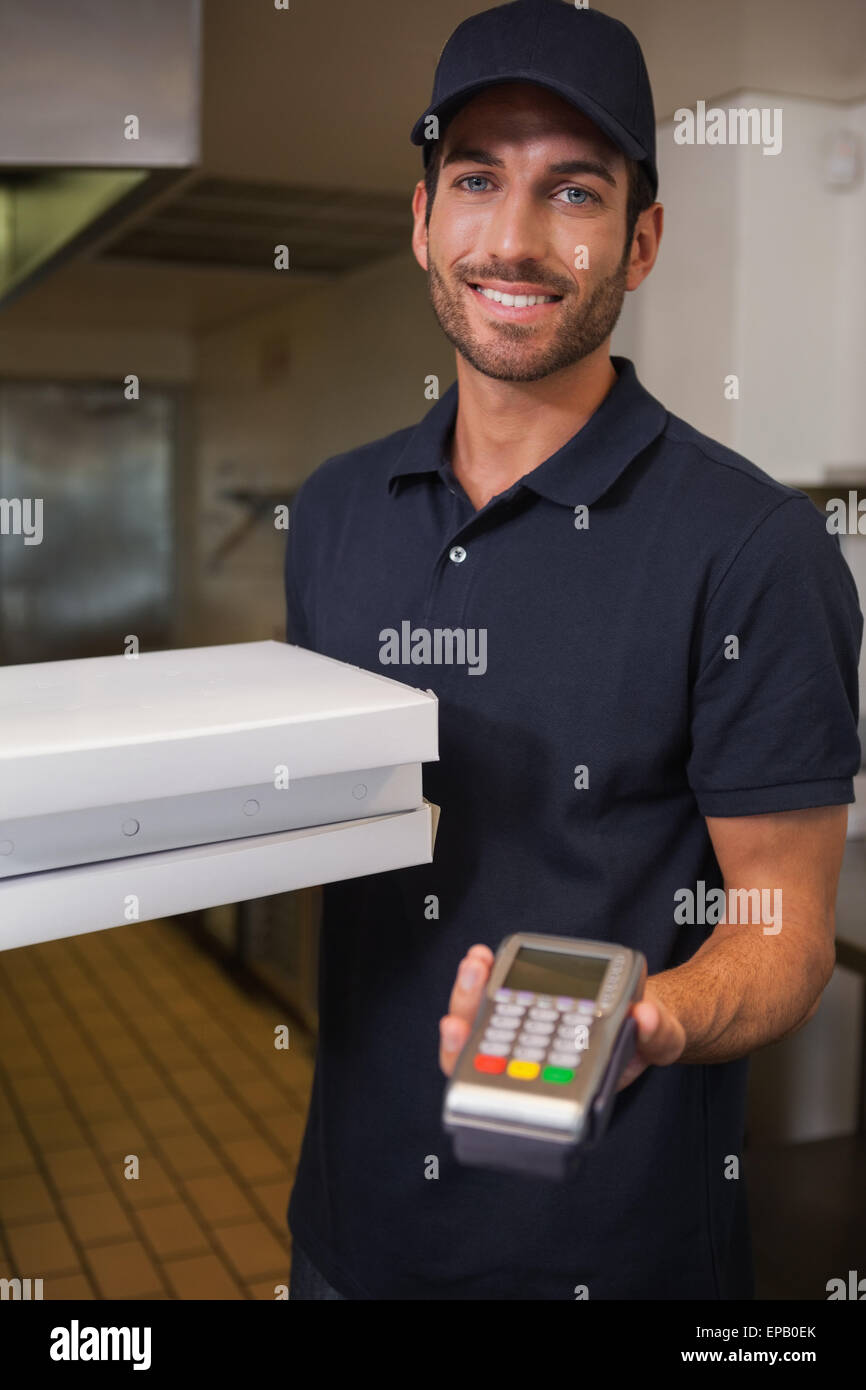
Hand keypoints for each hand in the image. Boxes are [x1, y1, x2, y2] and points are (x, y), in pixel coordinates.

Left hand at [439, 946, 686, 1087]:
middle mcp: (529, 1064)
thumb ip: (655, 1034)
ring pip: (479, 1023)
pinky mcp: (523, 1006)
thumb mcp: (660, 1040)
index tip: (456, 1030)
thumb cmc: (643, 1039)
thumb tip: (644, 1017)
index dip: (467, 1066)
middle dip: (462, 1020)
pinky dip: (485, 976)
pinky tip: (483, 957)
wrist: (642, 1015)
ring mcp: (521, 1034)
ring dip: (469, 992)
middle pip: (475, 1054)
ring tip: (474, 962)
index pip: (499, 1089)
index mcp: (555, 1085)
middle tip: (459, 997)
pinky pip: (494, 996)